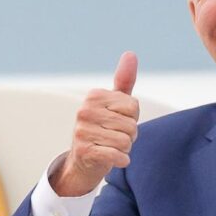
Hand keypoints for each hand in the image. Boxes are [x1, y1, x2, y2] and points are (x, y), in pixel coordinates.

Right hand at [50, 51, 140, 196]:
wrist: (84, 161)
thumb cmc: (103, 129)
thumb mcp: (115, 104)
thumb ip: (124, 81)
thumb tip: (130, 54)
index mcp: (94, 96)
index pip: (133, 107)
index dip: (132, 118)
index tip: (118, 122)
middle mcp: (85, 111)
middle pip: (131, 125)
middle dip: (129, 136)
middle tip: (114, 138)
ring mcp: (82, 131)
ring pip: (125, 141)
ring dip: (124, 149)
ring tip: (111, 147)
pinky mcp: (84, 151)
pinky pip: (116, 155)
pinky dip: (121, 160)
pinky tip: (114, 159)